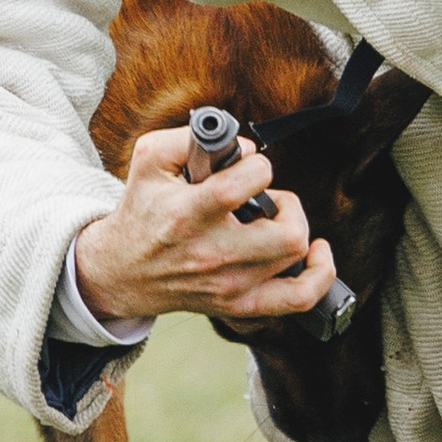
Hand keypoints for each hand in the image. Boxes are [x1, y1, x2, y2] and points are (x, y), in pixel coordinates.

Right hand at [72, 125, 331, 329]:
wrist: (123, 271)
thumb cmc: (142, 210)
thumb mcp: (150, 159)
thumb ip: (191, 137)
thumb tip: (242, 147)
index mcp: (188, 216)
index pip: (243, 186)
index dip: (257, 165)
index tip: (247, 166)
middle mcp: (213, 254)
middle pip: (286, 232)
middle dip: (286, 203)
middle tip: (265, 198)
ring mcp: (229, 285)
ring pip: (295, 255)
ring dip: (294, 227)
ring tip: (272, 220)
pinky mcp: (239, 304)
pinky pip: (297, 298)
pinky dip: (319, 275)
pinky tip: (317, 252)